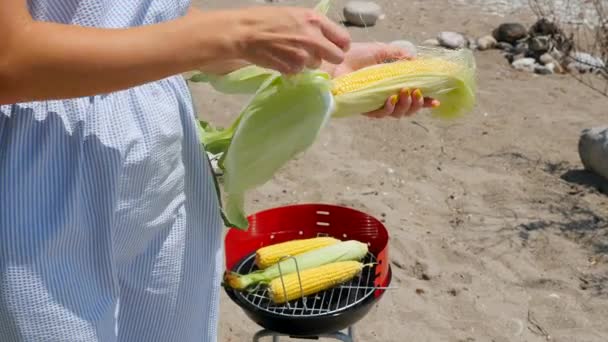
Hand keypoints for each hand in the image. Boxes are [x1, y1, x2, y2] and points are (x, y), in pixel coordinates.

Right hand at [230, 7, 350, 74]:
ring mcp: (303, 55)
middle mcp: (313, 38)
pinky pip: (299, 72)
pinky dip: (292, 68)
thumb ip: (313, 26)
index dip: (340, 46)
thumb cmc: (266, 19)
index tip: (334, 48)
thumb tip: (326, 38)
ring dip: (306, 62)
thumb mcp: (295, 14)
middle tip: (316, 55)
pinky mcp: (292, 68)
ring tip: (289, 52)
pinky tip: (281, 58)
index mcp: (315, 20)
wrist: (244, 32)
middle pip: (336, 57)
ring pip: (316, 65)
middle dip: (328, 58)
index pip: (343, 39)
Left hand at [321, 42, 439, 118]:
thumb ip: (397, 55)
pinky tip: (391, 99)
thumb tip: (414, 59)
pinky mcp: (363, 108)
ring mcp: (374, 104)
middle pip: (406, 110)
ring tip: (405, 93)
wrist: (333, 60)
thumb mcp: (379, 51)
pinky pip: (379, 114)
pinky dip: (388, 108)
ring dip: (405, 106)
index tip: (435, 101)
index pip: (411, 96)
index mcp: (390, 85)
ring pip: (396, 114)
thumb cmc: (352, 56)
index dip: (424, 101)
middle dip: (416, 104)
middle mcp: (384, 97)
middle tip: (416, 93)